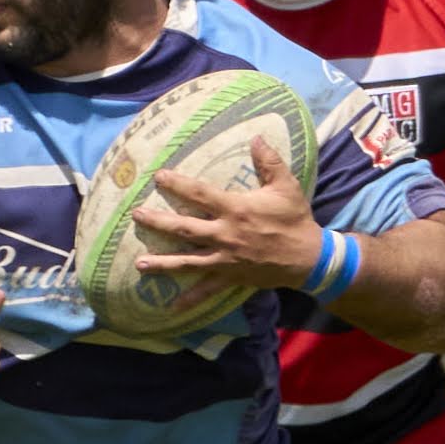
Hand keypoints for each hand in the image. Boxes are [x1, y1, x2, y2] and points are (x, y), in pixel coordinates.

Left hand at [129, 138, 322, 293]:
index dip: (178, 184)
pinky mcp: (230, 276)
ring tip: (139, 264)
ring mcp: (225, 259)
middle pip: (184, 228)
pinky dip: (190, 298)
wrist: (308, 257)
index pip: (199, 194)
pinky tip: (172, 307)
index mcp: (235, 209)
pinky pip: (207, 289)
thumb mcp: (286, 186)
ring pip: (188, 260)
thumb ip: (269, 161)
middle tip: (136, 216)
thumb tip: (257, 137)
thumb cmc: (295, 219)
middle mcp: (225, 234)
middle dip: (158, 222)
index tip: (158, 177)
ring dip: (163, 263)